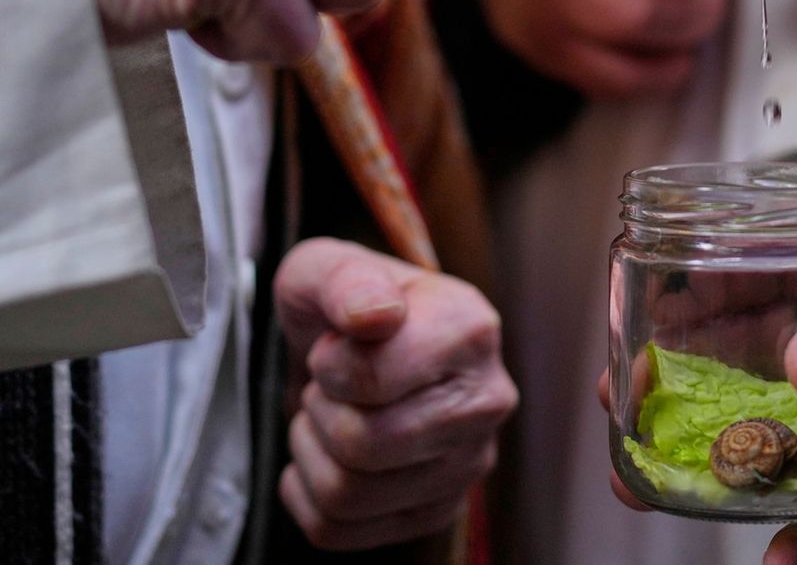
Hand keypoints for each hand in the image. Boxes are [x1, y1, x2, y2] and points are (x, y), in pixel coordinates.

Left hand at [273, 239, 517, 549]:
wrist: (355, 345)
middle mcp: (486, 402)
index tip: (336, 345)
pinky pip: (339, 531)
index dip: (328, 365)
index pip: (371, 380)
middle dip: (320, 411)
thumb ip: (347, 280)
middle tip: (330, 385)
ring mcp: (468, 462)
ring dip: (311, 452)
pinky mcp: (438, 508)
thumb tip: (376, 317)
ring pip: (348, 496)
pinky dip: (307, 495)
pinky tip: (325, 455)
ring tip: (331, 415)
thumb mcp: (328, 267)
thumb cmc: (345, 304)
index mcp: (470, 330)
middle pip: (363, 446)